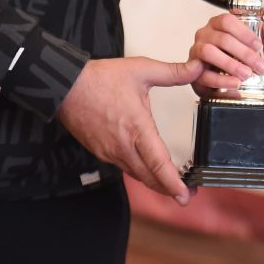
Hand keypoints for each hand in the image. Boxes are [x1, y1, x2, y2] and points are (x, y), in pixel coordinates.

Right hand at [57, 56, 202, 205]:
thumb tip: (198, 68)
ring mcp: (110, 152)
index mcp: (137, 127)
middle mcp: (123, 146)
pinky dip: (138, 172)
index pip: (158, 164)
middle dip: (169, 189)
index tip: (185, 196)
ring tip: (170, 184)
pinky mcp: (100, 152)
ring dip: (153, 182)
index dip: (173, 183)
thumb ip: (172, 72)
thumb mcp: (141, 70)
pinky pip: (123, 167)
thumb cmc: (102, 78)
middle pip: (149, 177)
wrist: (65, 86)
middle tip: (186, 196)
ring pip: (136, 174)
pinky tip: (145, 168)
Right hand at [188, 13, 263, 94]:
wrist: (216, 77)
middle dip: (244, 54)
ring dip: (230, 64)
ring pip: (209, 52)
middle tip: (260, 66)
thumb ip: (263, 33)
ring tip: (247, 74)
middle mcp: (204, 34)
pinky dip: (221, 80)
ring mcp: (196, 52)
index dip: (244, 33)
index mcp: (216, 24)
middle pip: (222, 39)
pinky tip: (235, 83)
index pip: (227, 21)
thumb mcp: (250, 43)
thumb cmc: (232, 54)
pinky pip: (204, 74)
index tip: (259, 46)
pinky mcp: (193, 72)